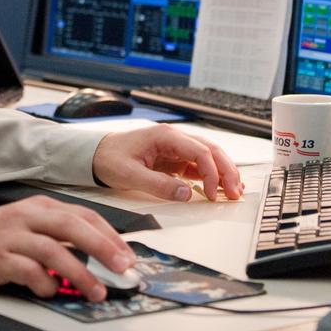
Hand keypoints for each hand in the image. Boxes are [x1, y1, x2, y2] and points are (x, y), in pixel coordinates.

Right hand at [0, 196, 134, 301]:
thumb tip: (96, 255)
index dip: (109, 234)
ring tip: (96, 290)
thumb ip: (57, 235)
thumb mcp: (26, 225)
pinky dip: (43, 283)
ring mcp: (11, 236)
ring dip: (79, 272)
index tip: (127, 253)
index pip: (82, 215)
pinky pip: (27, 271)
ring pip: (53, 250)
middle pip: (71, 226)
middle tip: (122, 267)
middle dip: (102, 247)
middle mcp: (27, 217)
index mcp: (38, 207)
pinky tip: (50, 291)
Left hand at [92, 124, 243, 202]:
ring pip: (208, 156)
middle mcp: (174, 138)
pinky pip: (198, 165)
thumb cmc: (109, 158)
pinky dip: (211, 176)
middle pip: (210, 150)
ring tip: (234, 191)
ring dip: (223, 172)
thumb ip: (158, 185)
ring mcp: (175, 148)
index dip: (211, 173)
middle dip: (226, 171)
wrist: (95, 154)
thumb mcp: (129, 174)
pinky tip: (219, 188)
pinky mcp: (174, 158)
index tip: (211, 193)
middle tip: (235, 193)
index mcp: (165, 136)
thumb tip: (186, 194)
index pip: (199, 151)